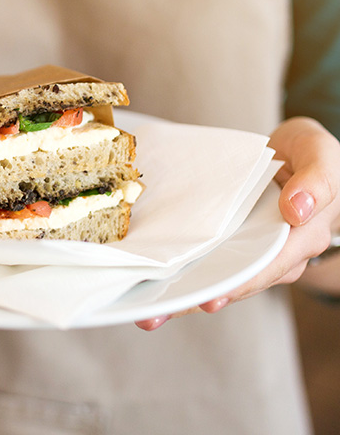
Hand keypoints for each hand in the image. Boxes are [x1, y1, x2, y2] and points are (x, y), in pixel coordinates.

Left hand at [136, 116, 339, 330]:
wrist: (292, 154)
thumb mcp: (319, 155)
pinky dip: (183, 273)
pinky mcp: (231, 243)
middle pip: (236, 283)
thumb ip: (316, 180)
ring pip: (218, 277)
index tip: (208, 299)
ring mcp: (250, 250)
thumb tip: (297, 210)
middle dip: (198, 299)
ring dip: (184, 295)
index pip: (267, 267)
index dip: (237, 285)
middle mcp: (276, 253)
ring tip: (149, 312)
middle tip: (158, 315)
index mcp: (300, 237)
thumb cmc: (308, 156)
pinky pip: (209, 261)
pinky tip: (154, 285)